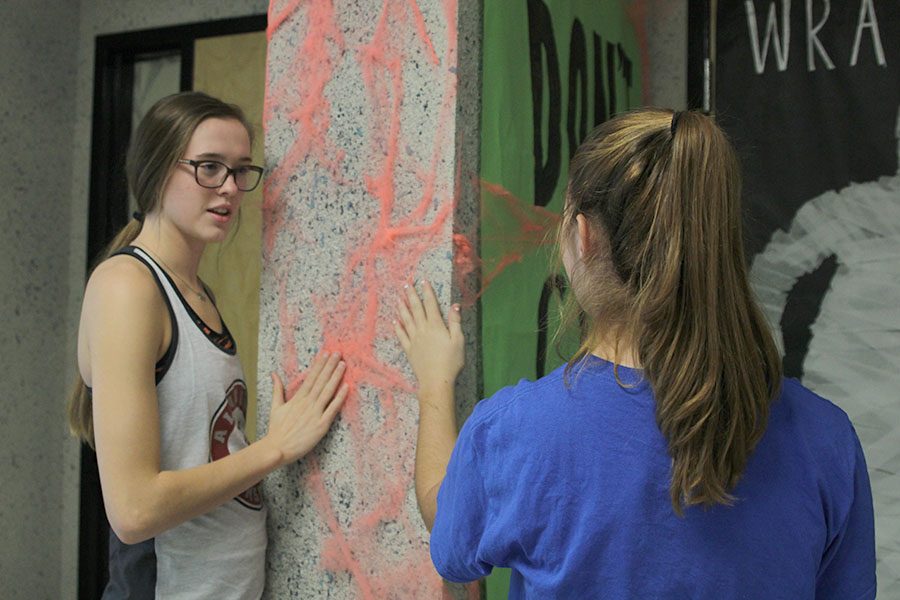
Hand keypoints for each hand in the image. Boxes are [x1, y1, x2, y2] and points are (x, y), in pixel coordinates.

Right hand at [265, 351, 347, 464]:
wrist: (277, 448)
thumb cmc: (277, 429)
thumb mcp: (275, 407)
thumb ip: (277, 389)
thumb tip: (274, 374)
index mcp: (297, 399)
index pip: (311, 378)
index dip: (319, 365)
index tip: (325, 354)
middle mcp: (307, 403)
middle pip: (321, 381)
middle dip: (329, 366)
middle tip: (338, 353)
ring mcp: (315, 413)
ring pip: (327, 391)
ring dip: (335, 377)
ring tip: (342, 364)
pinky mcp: (321, 425)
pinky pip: (333, 409)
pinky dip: (339, 398)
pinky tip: (346, 387)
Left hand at [394, 281, 463, 395]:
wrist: (436, 380)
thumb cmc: (451, 361)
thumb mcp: (458, 340)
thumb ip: (455, 322)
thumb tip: (454, 305)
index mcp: (436, 326)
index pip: (431, 305)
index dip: (427, 292)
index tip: (423, 281)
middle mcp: (423, 329)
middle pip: (416, 309)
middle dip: (411, 295)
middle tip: (406, 284)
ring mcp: (414, 339)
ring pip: (406, 319)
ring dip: (402, 308)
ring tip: (398, 298)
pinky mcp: (409, 349)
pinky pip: (401, 335)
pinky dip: (397, 327)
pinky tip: (395, 321)